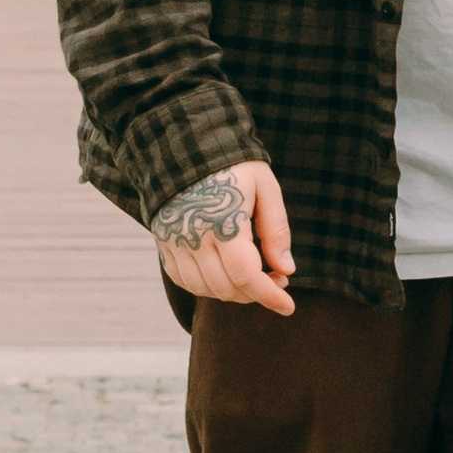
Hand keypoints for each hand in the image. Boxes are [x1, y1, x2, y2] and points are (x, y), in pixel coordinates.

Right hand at [153, 161, 296, 313]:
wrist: (183, 146)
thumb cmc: (233, 165)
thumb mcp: (265, 188)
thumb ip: (276, 230)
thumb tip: (286, 270)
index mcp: (223, 222)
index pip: (245, 275)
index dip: (269, 296)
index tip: (289, 306)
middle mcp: (194, 237)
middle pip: (227, 287)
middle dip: (256, 292)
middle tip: (277, 276)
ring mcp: (174, 242)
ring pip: (205, 289)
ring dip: (233, 292)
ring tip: (253, 274)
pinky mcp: (163, 243)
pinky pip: (184, 280)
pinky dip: (207, 286)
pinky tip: (225, 273)